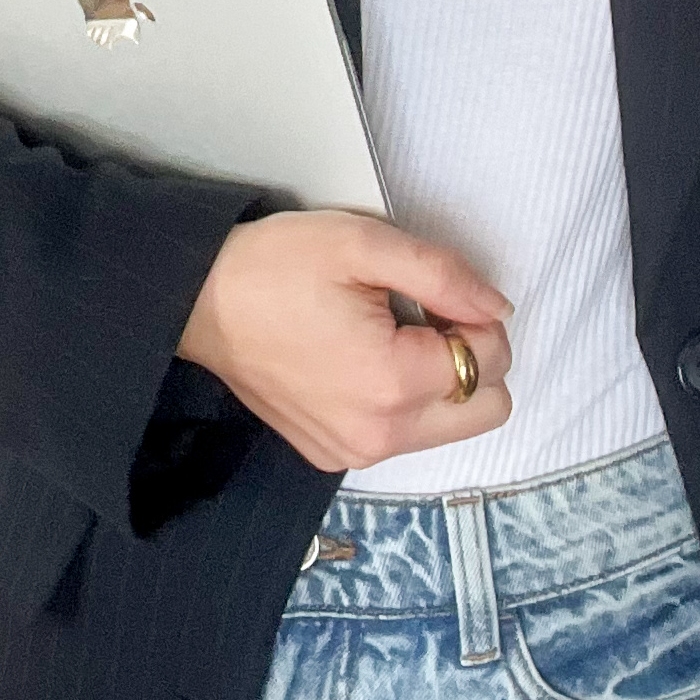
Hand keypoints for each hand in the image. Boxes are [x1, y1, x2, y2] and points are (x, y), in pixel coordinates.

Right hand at [176, 211, 513, 473]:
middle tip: (426, 317)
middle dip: (474, 358)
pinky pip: (404, 435)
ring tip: (391, 334)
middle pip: (487, 411)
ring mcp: (353, 453)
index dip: (477, 317)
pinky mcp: (333, 455)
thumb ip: (445, 275)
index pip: (490, 360)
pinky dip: (404, 401)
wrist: (201, 302)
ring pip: (449, 427)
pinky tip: (364, 359)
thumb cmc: (279, 264)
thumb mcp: (366, 244)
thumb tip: (498, 309)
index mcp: (390, 382)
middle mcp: (378, 435)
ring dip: (441, 381)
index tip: (437, 293)